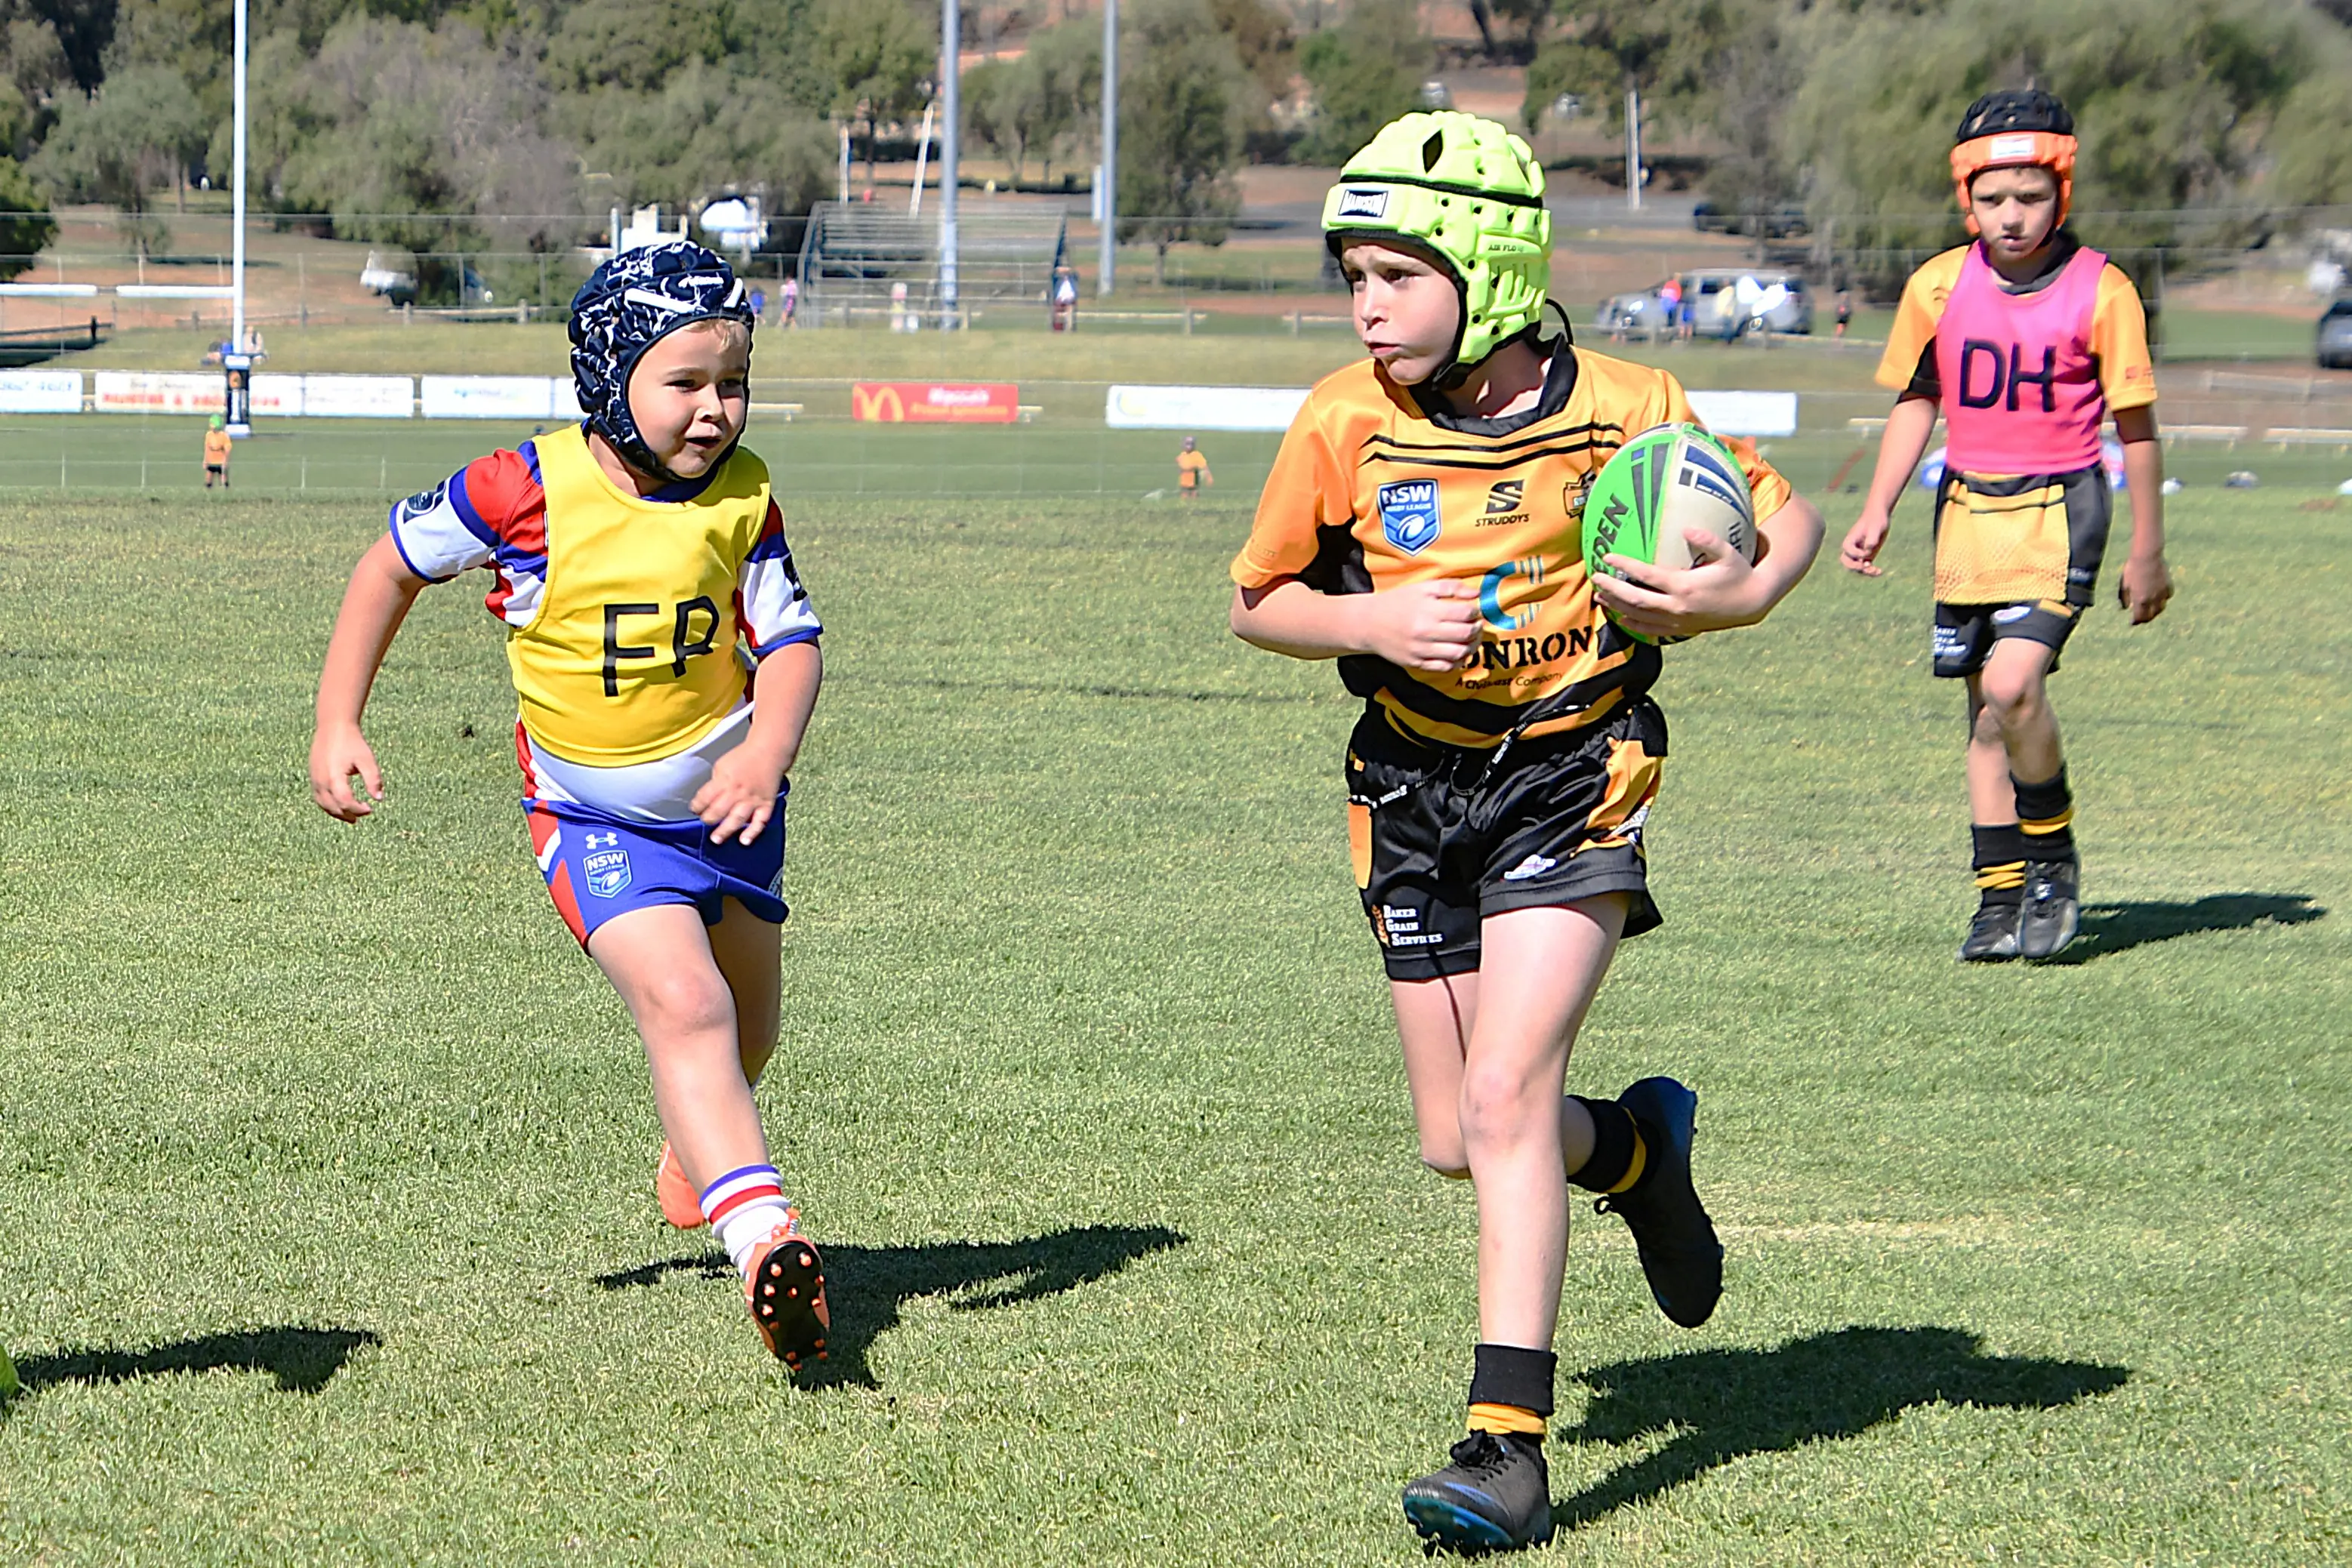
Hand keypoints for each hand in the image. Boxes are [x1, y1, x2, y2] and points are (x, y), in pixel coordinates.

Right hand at [309, 724, 383, 821]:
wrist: (334, 727)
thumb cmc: (352, 742)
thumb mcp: (367, 760)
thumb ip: (373, 780)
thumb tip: (379, 799)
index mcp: (334, 777)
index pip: (345, 802)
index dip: (358, 809)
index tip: (370, 808)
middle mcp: (321, 780)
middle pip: (333, 807)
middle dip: (349, 814)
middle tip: (363, 814)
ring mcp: (314, 779)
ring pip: (323, 805)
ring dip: (337, 813)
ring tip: (352, 817)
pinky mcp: (312, 777)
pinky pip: (318, 797)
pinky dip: (328, 806)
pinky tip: (339, 806)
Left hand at [692, 742, 786, 844]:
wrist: (769, 751)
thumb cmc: (743, 758)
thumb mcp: (721, 765)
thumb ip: (715, 783)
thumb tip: (707, 800)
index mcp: (723, 780)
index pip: (704, 798)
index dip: (696, 806)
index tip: (694, 809)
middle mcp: (737, 792)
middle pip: (718, 811)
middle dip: (708, 819)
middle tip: (705, 821)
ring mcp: (752, 800)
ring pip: (736, 819)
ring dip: (725, 830)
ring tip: (716, 839)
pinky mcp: (766, 804)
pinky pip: (760, 822)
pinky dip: (752, 832)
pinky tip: (744, 841)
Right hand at [1361, 579, 1480, 671]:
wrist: (1368, 623)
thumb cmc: (1397, 602)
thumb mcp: (1423, 588)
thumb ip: (1451, 587)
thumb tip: (1477, 593)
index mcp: (1429, 610)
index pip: (1466, 613)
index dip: (1475, 612)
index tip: (1473, 611)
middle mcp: (1426, 631)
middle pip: (1466, 634)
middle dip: (1477, 629)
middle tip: (1475, 625)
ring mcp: (1421, 650)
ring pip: (1459, 653)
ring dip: (1471, 646)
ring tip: (1468, 639)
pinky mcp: (1416, 663)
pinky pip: (1445, 667)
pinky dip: (1456, 662)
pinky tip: (1456, 653)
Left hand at [1592, 527, 1767, 640]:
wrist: (1751, 604)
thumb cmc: (1739, 573)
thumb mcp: (1728, 553)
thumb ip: (1708, 540)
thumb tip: (1686, 528)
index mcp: (1685, 586)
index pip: (1646, 576)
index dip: (1625, 566)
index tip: (1607, 557)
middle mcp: (1677, 606)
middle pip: (1635, 599)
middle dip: (1612, 588)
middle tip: (1595, 578)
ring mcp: (1678, 621)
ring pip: (1639, 616)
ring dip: (1617, 606)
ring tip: (1600, 597)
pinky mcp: (1681, 630)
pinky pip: (1651, 630)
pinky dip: (1634, 625)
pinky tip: (1621, 618)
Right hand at [1840, 507, 1891, 575]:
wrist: (1879, 517)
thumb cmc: (1875, 520)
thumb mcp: (1874, 528)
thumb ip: (1871, 540)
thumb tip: (1868, 552)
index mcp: (1849, 541)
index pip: (1847, 552)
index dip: (1857, 554)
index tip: (1868, 550)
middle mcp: (1852, 549)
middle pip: (1847, 563)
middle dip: (1856, 567)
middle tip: (1866, 567)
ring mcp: (1859, 554)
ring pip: (1856, 568)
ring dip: (1865, 572)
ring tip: (1877, 571)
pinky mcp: (1867, 556)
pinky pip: (1866, 567)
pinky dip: (1871, 571)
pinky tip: (1880, 571)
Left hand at [2119, 549, 2172, 624]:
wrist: (2148, 556)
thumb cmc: (2132, 569)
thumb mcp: (2124, 584)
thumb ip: (2125, 598)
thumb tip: (2125, 608)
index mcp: (2140, 600)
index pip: (2140, 617)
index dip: (2136, 621)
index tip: (2133, 622)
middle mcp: (2153, 599)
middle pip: (2151, 615)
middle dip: (2146, 618)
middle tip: (2141, 618)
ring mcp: (2162, 592)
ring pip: (2161, 608)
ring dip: (2155, 611)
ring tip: (2150, 610)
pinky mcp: (2169, 585)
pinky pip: (2167, 596)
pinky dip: (2163, 599)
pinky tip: (2159, 597)